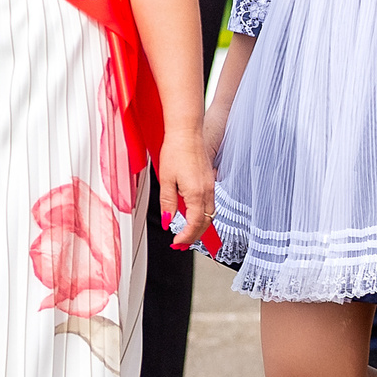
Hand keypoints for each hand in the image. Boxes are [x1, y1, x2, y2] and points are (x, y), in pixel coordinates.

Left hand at [157, 127, 215, 251]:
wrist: (187, 132)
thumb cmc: (176, 151)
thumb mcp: (166, 180)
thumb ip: (168, 204)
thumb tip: (168, 221)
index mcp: (196, 194)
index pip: (195, 225)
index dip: (186, 237)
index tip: (176, 243)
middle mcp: (207, 192)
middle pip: (205, 223)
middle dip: (194, 237)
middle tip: (181, 244)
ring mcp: (211, 186)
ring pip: (210, 215)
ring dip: (199, 227)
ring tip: (186, 234)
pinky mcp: (210, 181)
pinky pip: (210, 204)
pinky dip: (202, 215)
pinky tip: (192, 215)